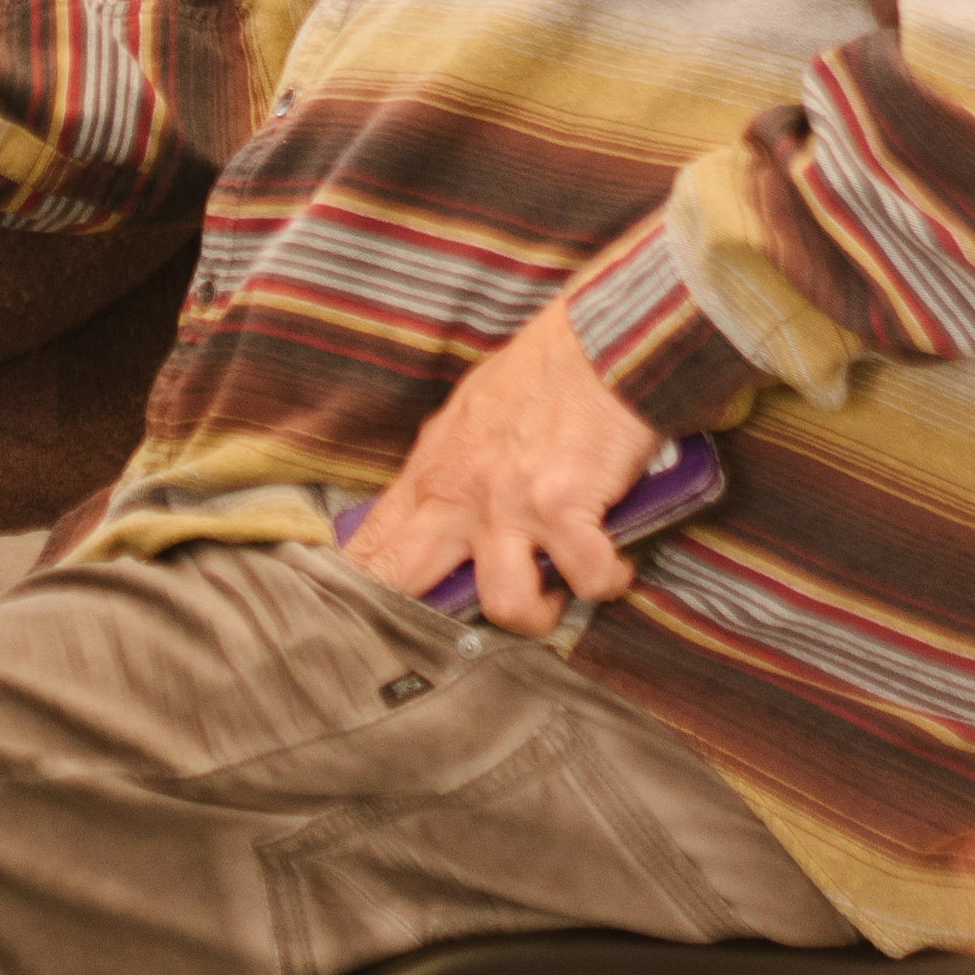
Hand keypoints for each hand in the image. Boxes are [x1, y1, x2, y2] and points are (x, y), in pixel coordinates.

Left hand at [342, 297, 656, 636]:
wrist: (597, 340)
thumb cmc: (539, 374)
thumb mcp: (467, 415)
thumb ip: (444, 466)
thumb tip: (426, 504)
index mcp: (433, 471)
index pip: (372, 542)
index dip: (360, 587)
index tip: (360, 618)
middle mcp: (462, 493)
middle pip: (408, 582)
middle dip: (426, 623)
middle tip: (462, 634)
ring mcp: (512, 504)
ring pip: (505, 604)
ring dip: (538, 614)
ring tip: (557, 595)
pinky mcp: (566, 507)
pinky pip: (587, 579)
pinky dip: (608, 581)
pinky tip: (614, 565)